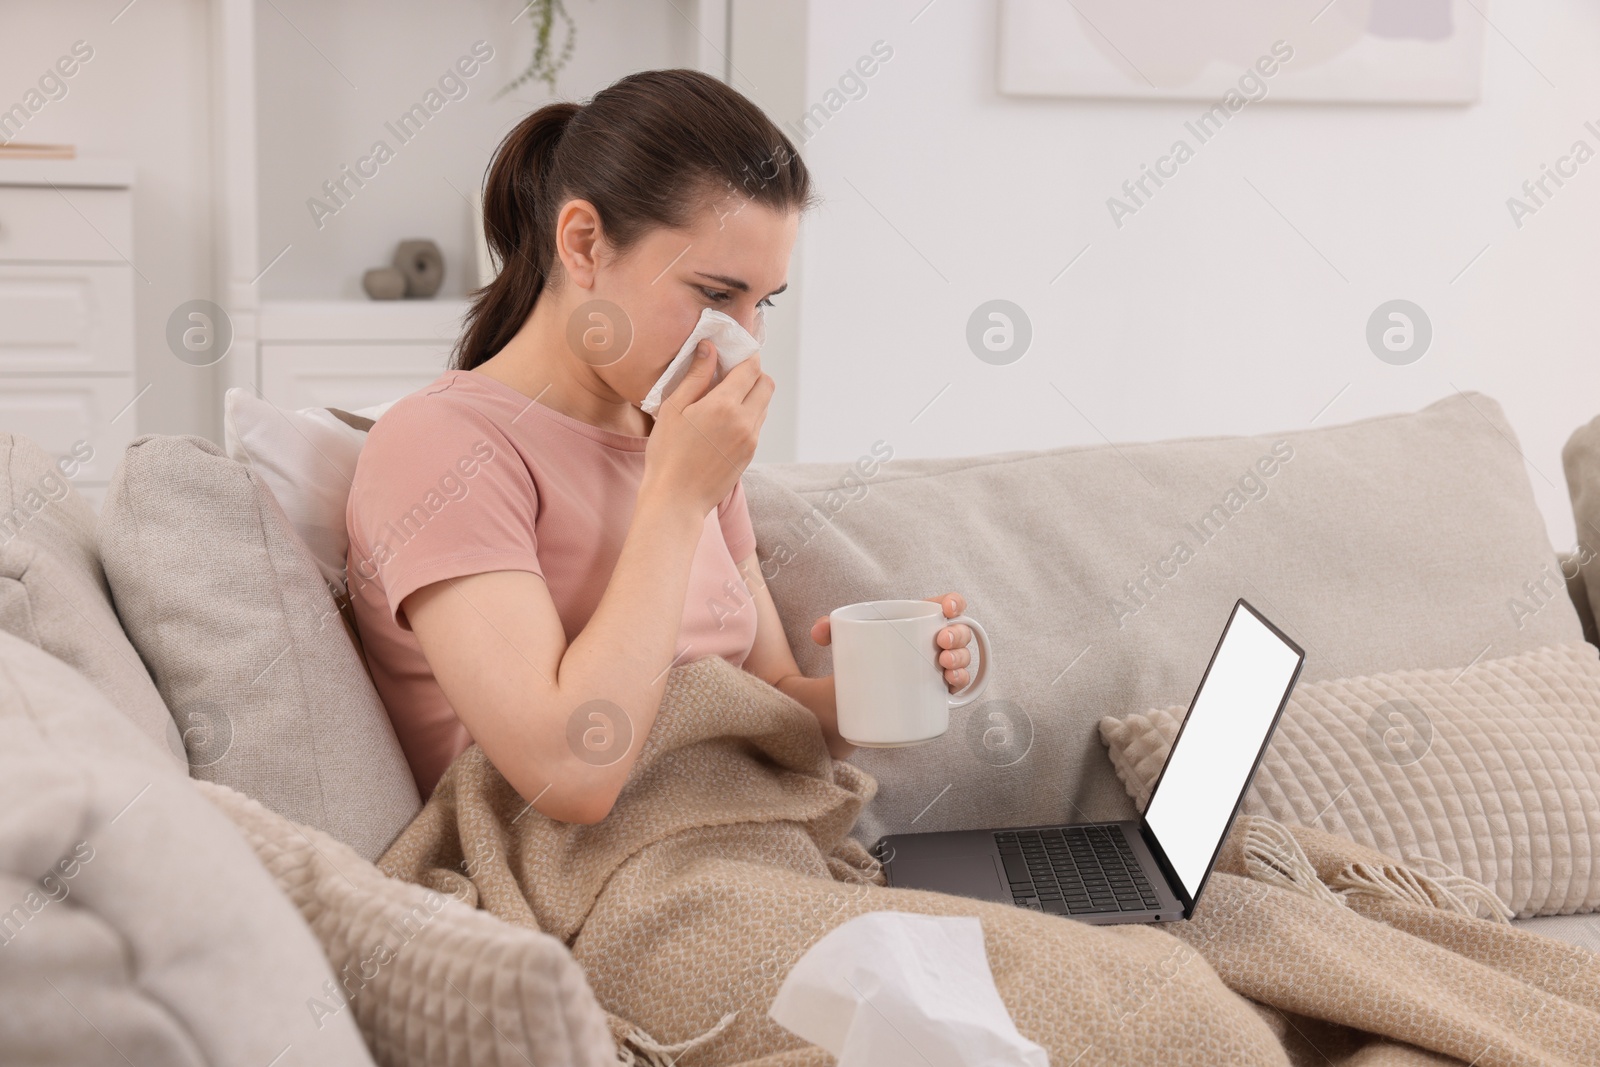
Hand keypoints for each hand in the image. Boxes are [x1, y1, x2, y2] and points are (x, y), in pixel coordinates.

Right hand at [642, 341, 773, 515]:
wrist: (676, 499)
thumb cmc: (667, 454)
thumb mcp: (673, 409)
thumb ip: (695, 376)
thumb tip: (709, 348)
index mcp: (724, 406)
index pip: (751, 369)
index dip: (745, 356)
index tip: (732, 354)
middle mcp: (745, 421)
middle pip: (767, 384)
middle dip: (753, 374)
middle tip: (729, 375)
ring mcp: (750, 440)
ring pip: (764, 405)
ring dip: (751, 395)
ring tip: (723, 399)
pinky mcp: (749, 455)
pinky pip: (757, 425)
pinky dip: (747, 415)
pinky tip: (722, 422)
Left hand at [810, 591, 975, 692]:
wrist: (852, 694)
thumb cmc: (856, 655)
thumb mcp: (842, 639)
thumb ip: (828, 628)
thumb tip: (819, 632)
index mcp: (917, 620)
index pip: (945, 605)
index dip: (954, 603)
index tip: (948, 609)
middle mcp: (933, 642)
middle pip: (959, 632)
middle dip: (957, 635)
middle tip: (941, 643)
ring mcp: (938, 666)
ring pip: (962, 658)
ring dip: (961, 660)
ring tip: (945, 665)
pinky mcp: (937, 690)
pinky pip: (958, 685)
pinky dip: (960, 683)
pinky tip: (952, 684)